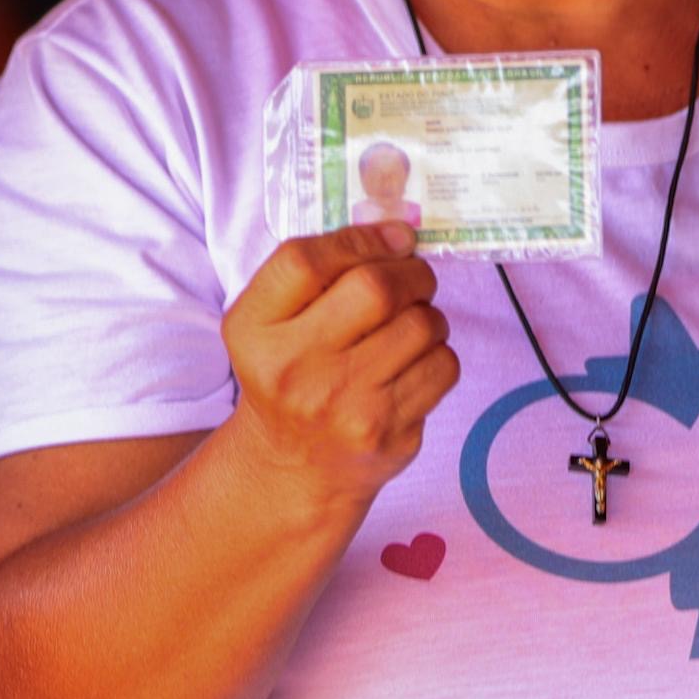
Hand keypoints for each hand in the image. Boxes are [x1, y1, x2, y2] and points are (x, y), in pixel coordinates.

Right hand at [219, 222, 457, 506]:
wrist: (294, 466)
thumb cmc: (287, 373)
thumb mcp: (268, 321)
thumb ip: (314, 270)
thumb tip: (397, 232)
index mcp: (255, 331)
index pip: (304, 261)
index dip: (359, 238)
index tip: (390, 238)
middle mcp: (295, 369)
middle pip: (375, 289)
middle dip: (410, 272)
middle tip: (413, 277)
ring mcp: (345, 406)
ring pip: (422, 325)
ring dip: (428, 313)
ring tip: (409, 324)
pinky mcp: (390, 433)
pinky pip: (442, 366)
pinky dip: (438, 353)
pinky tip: (413, 362)